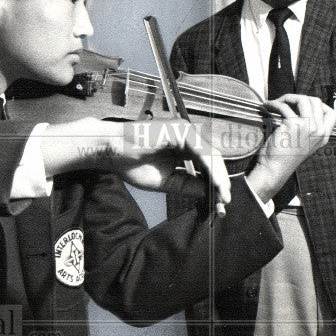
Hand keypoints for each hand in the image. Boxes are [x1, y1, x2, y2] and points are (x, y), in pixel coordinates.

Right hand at [43, 117, 230, 203]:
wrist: (110, 151)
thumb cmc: (131, 164)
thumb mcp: (165, 181)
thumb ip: (187, 185)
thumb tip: (208, 193)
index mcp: (183, 147)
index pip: (205, 166)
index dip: (214, 185)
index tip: (220, 204)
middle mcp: (187, 137)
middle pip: (212, 161)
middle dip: (220, 183)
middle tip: (225, 204)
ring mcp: (185, 131)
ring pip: (210, 156)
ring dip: (219, 177)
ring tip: (223, 196)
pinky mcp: (181, 130)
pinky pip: (201, 152)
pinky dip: (210, 168)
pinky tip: (215, 183)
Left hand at [246, 94, 335, 201]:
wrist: (274, 170)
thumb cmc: (284, 158)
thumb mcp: (304, 143)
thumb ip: (308, 129)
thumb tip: (300, 107)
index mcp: (323, 137)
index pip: (332, 114)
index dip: (319, 105)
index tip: (304, 105)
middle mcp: (319, 131)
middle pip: (315, 101)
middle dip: (299, 98)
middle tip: (286, 102)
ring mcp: (308, 127)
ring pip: (303, 99)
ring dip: (287, 97)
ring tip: (276, 103)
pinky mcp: (294, 125)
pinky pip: (284, 106)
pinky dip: (274, 103)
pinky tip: (268, 106)